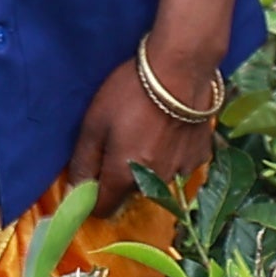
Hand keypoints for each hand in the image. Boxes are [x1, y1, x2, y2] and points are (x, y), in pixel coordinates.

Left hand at [61, 49, 213, 206]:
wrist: (182, 67)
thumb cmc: (131, 92)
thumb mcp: (94, 123)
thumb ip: (83, 163)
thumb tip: (73, 193)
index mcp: (125, 177)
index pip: (104, 209)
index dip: (93, 196)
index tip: (93, 173)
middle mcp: (155, 182)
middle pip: (130, 190)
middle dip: (122, 173)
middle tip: (122, 137)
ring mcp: (182, 170)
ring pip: (156, 176)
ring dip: (149, 162)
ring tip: (150, 127)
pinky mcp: (201, 155)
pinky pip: (178, 162)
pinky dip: (172, 151)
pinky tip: (171, 126)